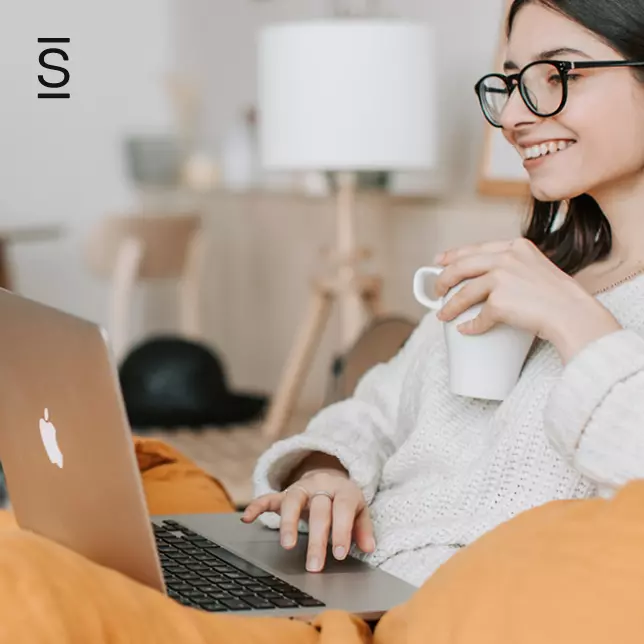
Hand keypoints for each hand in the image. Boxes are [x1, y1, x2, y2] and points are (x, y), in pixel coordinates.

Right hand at [241, 469, 374, 572]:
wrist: (330, 477)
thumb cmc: (345, 501)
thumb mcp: (360, 510)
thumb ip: (363, 529)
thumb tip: (369, 548)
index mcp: (343, 490)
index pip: (343, 509)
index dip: (342, 531)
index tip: (339, 554)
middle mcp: (321, 486)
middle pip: (318, 510)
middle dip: (317, 539)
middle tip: (315, 565)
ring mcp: (301, 488)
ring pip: (293, 500)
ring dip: (289, 523)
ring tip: (287, 546)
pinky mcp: (285, 493)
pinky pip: (269, 497)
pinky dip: (257, 506)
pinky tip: (247, 519)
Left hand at [433, 238, 621, 361]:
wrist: (574, 315)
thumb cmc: (561, 298)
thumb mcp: (538, 268)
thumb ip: (515, 267)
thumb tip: (488, 280)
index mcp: (516, 247)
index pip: (476, 248)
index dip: (453, 255)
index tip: (439, 262)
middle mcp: (507, 258)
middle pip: (462, 266)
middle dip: (443, 279)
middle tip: (436, 291)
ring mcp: (502, 278)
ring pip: (464, 292)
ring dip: (450, 306)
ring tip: (442, 315)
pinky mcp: (500, 302)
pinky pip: (478, 317)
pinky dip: (470, 326)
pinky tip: (466, 330)